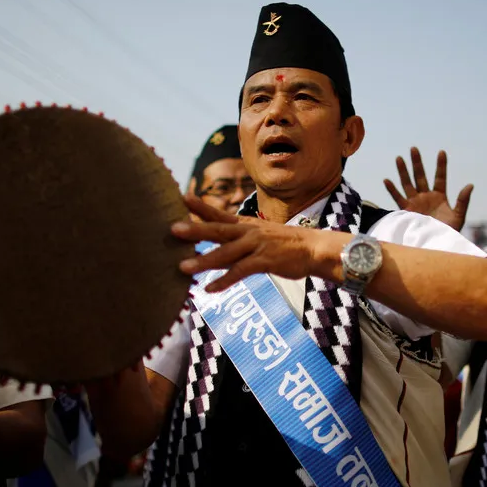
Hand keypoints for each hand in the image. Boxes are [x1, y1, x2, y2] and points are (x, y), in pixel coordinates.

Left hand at [171, 195, 338, 292]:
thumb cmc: (285, 245)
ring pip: (225, 253)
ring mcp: (256, 246)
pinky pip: (241, 272)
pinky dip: (225, 281)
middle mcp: (248, 232)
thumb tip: (216, 248)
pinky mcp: (265, 261)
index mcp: (246, 225)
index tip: (181, 197)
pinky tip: (209, 289)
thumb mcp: (259, 237)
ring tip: (182, 267)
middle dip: (195, 230)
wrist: (313, 249)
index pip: (219, 214)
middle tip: (172, 229)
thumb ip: (237, 242)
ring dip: (203, 261)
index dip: (200, 206)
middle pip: (217, 230)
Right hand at [384, 147, 472, 231]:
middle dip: (417, 163)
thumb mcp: (459, 216)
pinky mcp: (407, 210)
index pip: (440, 177)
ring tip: (399, 158)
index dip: (441, 165)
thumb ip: (463, 201)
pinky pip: (398, 198)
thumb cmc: (449, 232)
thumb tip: (470, 185)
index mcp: (440, 196)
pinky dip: (392, 190)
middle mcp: (426, 197)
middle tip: (414, 148)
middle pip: (421, 176)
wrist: (436, 245)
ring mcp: (415, 202)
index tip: (442, 152)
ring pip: (408, 183)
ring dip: (403, 171)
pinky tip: (387, 180)